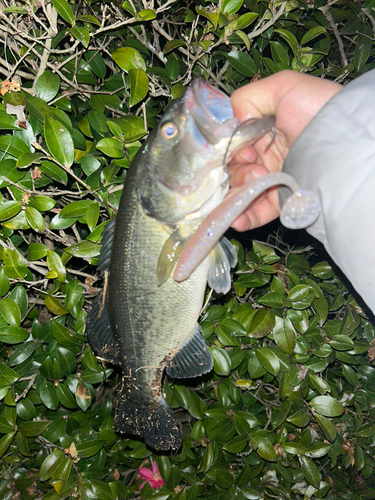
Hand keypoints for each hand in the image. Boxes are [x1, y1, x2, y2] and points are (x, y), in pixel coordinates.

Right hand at [229, 70, 341, 230]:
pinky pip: (258, 213)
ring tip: (256, 182)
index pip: (235, 147)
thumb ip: (248, 98)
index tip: (246, 149)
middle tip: (255, 166)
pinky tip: (235, 220)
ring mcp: (275, 180)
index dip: (234, 149)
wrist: (346, 139)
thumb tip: (236, 122)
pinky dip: (243, 218)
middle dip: (239, 169)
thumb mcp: (282, 87)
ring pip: (243, 192)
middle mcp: (268, 158)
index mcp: (264, 134)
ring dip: (239, 191)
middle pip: (235, 170)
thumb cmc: (317, 109)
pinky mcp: (283, 200)